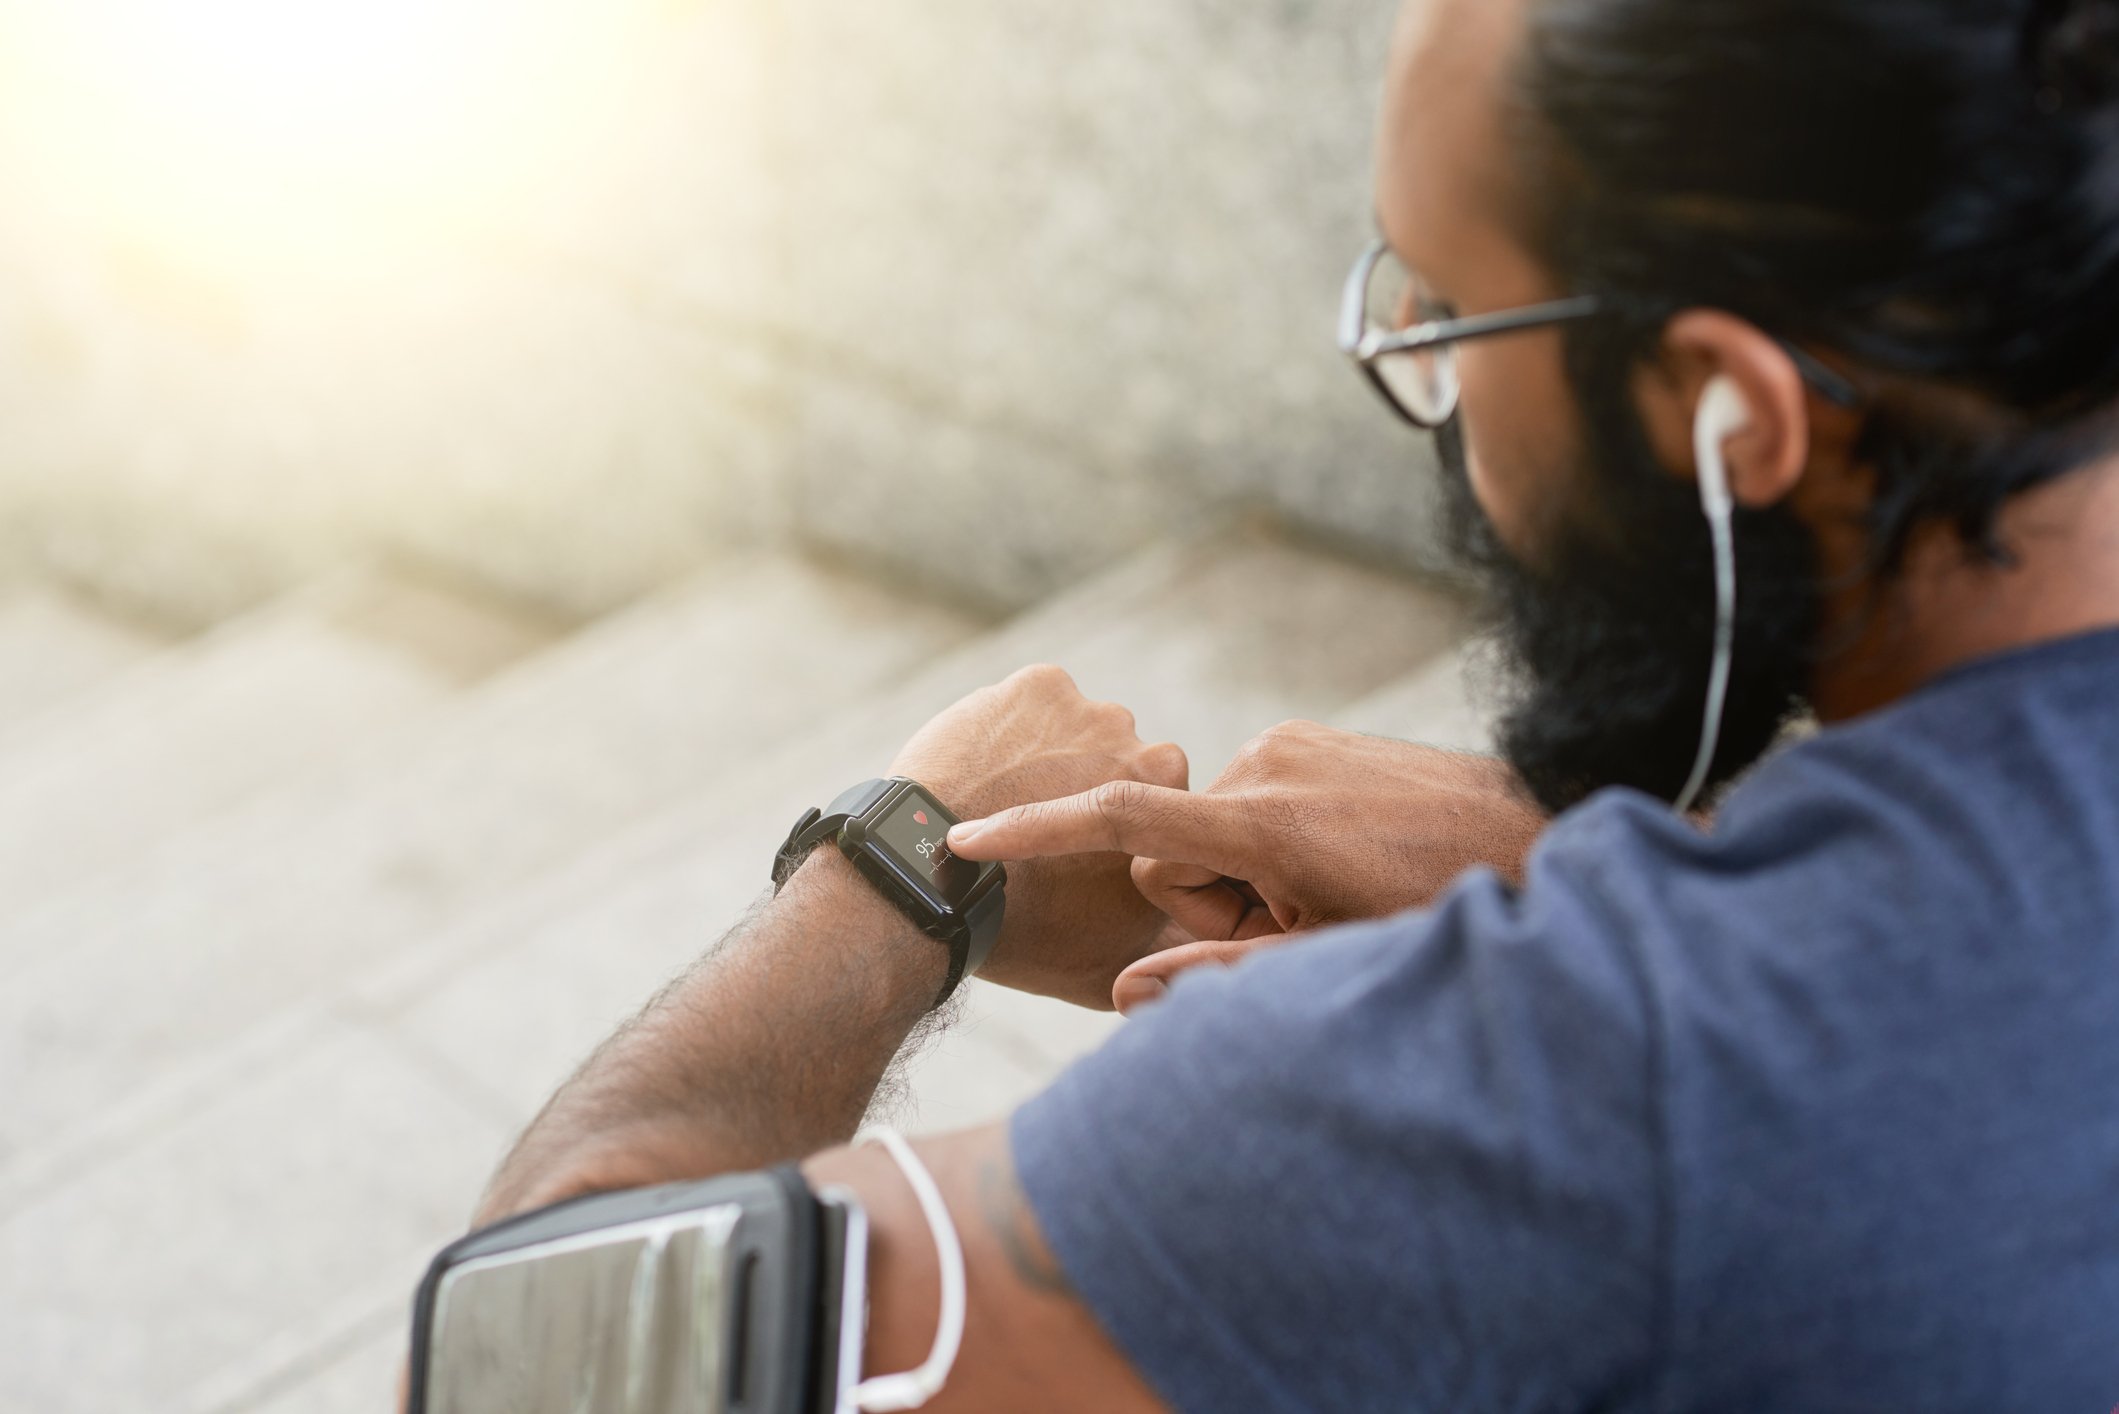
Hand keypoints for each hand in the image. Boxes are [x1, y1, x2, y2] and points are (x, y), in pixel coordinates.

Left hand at [888, 665, 1188, 1008]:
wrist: (932, 883)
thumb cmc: (1021, 935)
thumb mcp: (1114, 966)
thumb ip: (1170, 954)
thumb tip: (1199, 953)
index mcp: (1176, 818)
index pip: (1157, 815)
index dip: (1117, 837)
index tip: (1079, 857)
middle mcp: (1152, 756)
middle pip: (1123, 766)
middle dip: (1090, 788)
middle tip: (1040, 832)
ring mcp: (1096, 713)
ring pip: (1078, 729)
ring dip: (1052, 755)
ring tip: (1003, 799)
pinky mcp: (1042, 684)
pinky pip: (1035, 699)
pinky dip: (1012, 725)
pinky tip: (985, 768)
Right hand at [945, 721, 1547, 1011]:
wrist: (1537, 835)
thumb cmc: (1440, 912)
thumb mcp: (1331, 963)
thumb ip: (1221, 977)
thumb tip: (1124, 996)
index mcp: (1265, 820)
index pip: (1123, 817)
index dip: (1039, 832)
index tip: (965, 839)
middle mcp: (1266, 764)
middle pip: (1170, 849)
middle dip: (1210, 900)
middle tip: (1293, 927)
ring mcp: (1291, 744)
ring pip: (1209, 829)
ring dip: (1246, 875)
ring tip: (1329, 897)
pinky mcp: (1309, 739)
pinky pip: (1248, 800)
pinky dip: (1270, 843)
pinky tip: (1340, 864)